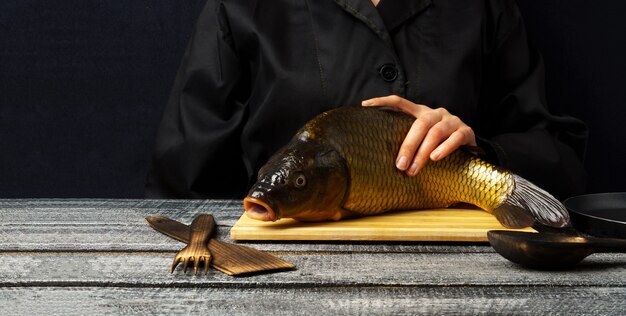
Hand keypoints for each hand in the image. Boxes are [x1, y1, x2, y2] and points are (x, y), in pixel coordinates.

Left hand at [361, 95, 475, 175]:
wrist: (469, 146)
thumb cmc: (438, 144)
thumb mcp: (422, 139)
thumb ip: (408, 141)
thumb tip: (382, 157)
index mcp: (421, 113)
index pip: (400, 102)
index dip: (383, 101)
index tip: (365, 105)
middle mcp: (436, 114)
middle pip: (420, 124)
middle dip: (408, 145)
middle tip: (399, 165)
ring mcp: (452, 121)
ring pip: (435, 133)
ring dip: (422, 152)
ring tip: (413, 169)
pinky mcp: (466, 131)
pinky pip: (455, 138)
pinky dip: (444, 148)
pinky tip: (435, 158)